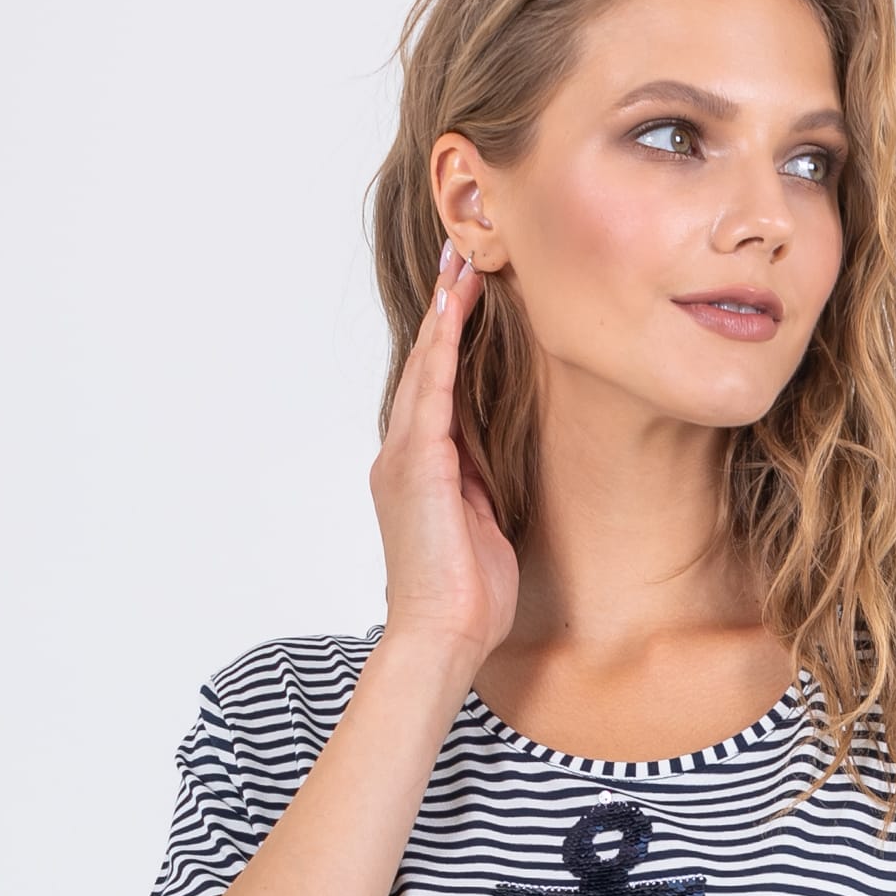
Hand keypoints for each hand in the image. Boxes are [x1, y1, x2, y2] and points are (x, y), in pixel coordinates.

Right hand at [366, 241, 518, 679]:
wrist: (442, 638)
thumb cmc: (467, 602)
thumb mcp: (483, 530)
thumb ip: (481, 489)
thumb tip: (493, 466)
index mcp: (420, 475)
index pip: (436, 393)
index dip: (450, 344)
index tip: (468, 300)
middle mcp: (402, 458)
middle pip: (424, 368)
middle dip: (443, 312)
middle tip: (459, 257)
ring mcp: (404, 459)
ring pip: (424, 368)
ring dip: (443, 314)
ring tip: (460, 265)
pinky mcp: (418, 465)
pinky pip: (431, 390)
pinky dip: (443, 345)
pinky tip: (456, 308)